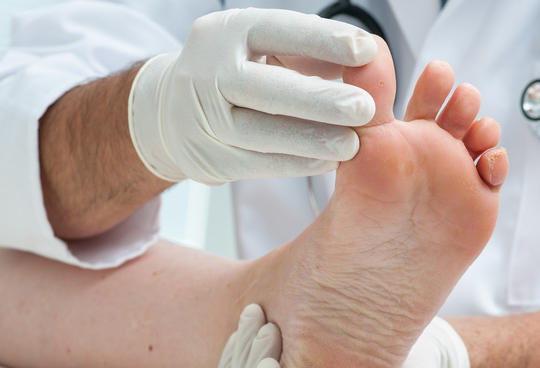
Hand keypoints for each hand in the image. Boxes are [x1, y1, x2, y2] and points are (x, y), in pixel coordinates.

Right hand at [129, 8, 376, 184]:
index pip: (277, 31)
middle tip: (364, 108)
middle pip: (265, 87)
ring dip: (309, 140)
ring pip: (258, 132)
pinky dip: (294, 164)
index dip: (322, 41)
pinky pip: (255, 164)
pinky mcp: (206, 156)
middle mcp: (207, 71)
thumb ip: (310, 52)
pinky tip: (326, 162)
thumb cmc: (238, 73)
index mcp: (227, 32)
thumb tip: (367, 59)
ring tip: (350, 144)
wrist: (172, 111)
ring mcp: (201, 117)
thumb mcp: (265, 49)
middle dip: (318, 99)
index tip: (366, 52)